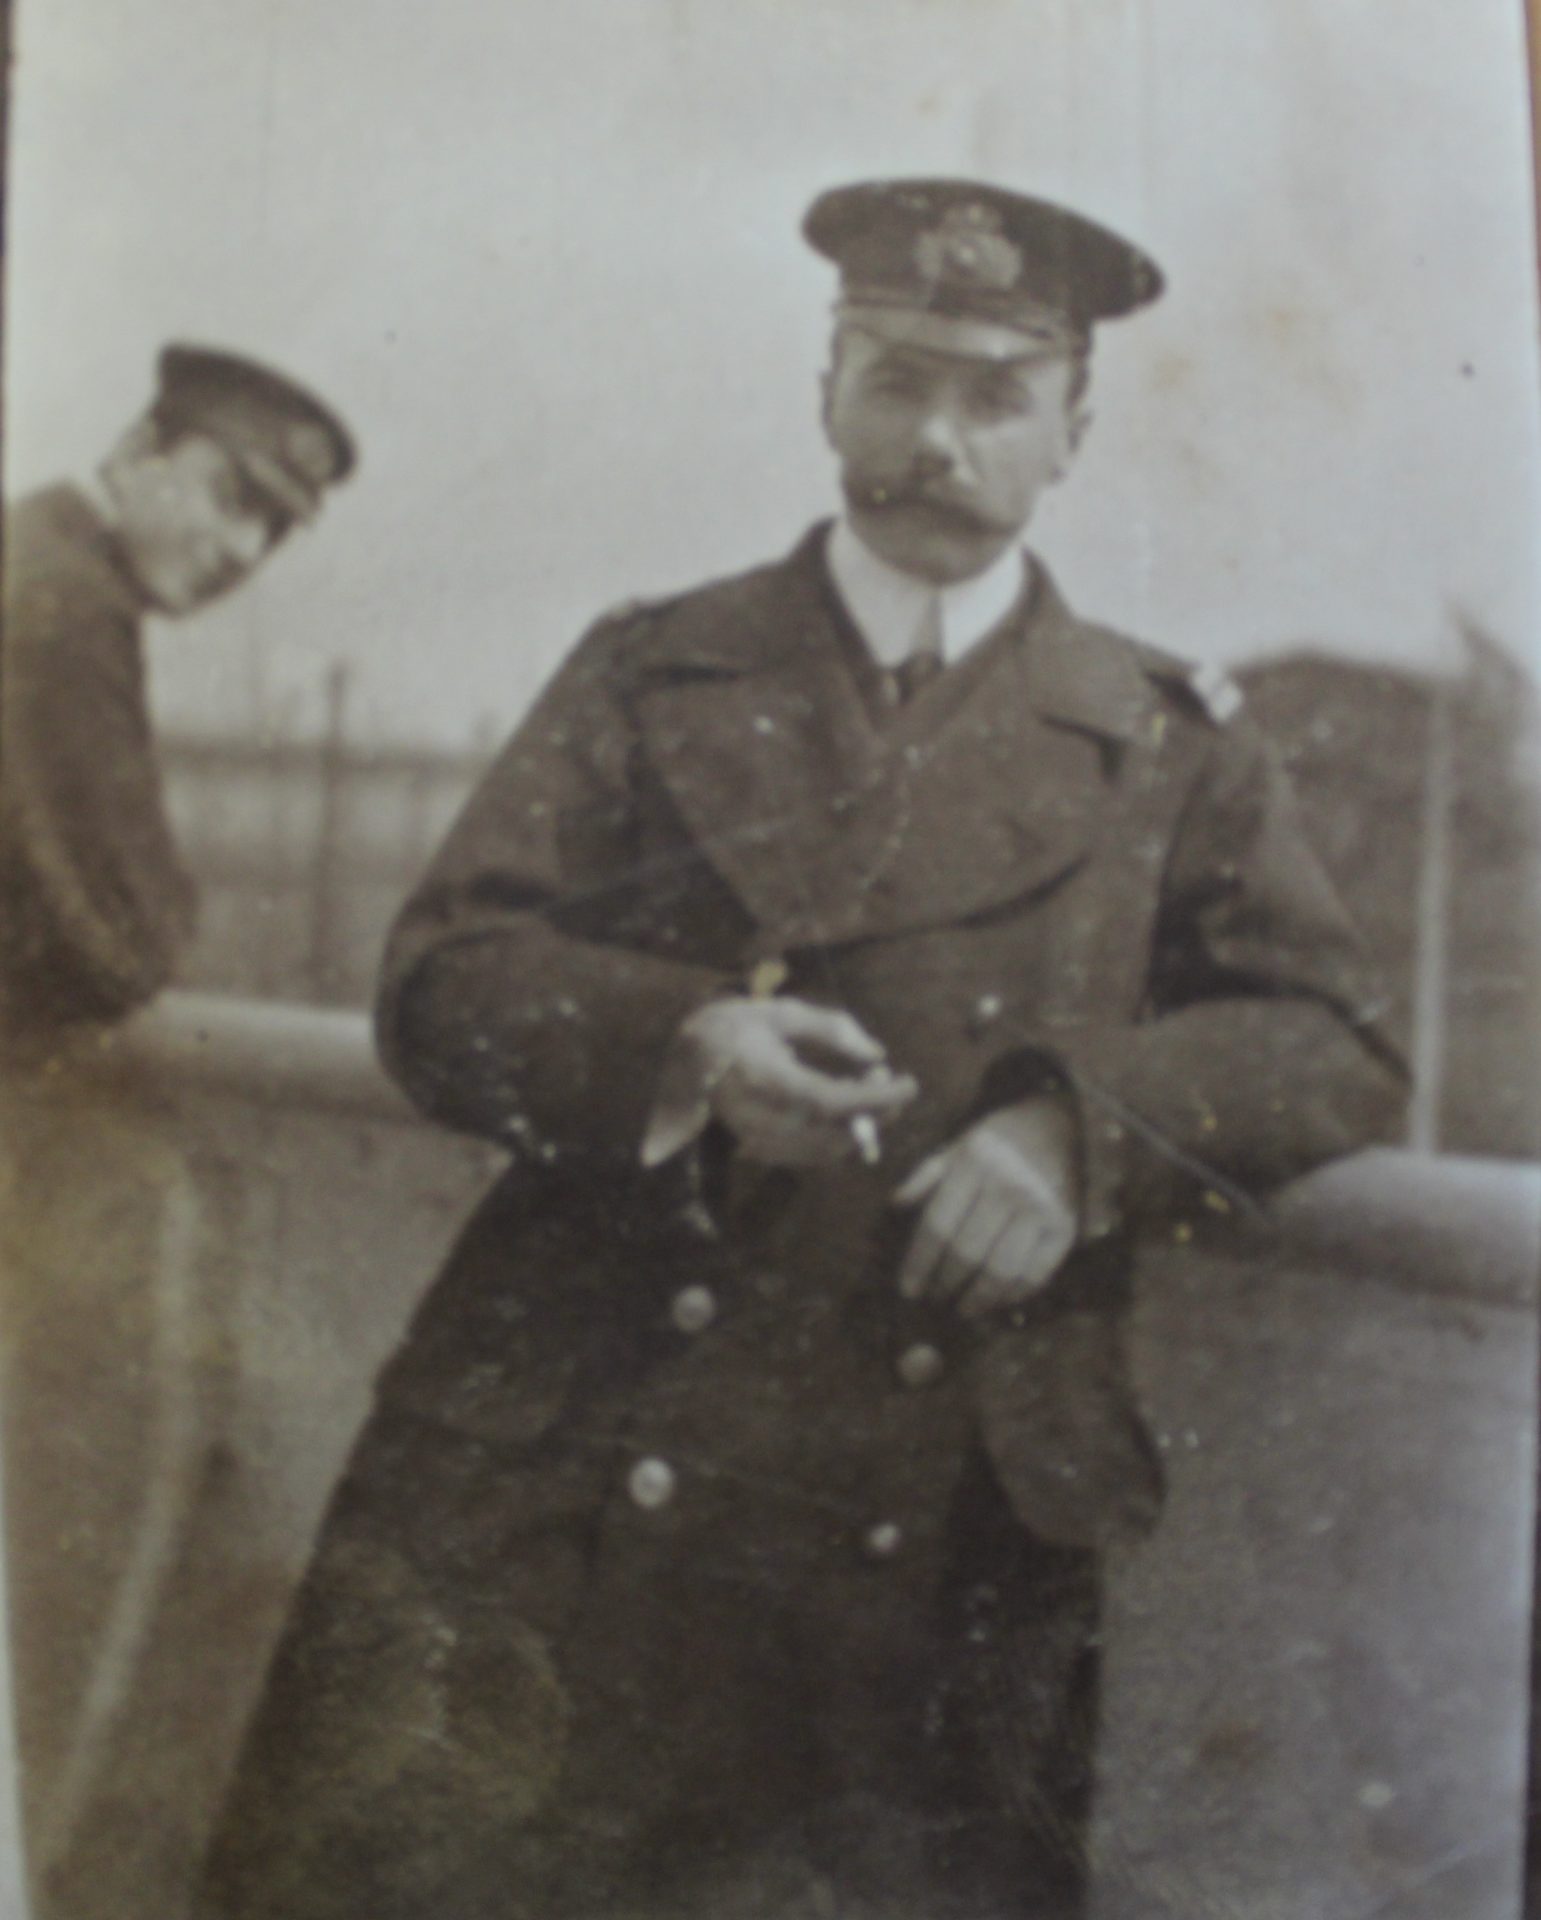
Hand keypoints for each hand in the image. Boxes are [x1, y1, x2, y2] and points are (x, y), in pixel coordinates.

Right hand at [684, 996, 916, 1166]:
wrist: (691, 1058)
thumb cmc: (740, 1026)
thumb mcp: (784, 1013)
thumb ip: (832, 1030)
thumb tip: (877, 1054)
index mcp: (766, 1078)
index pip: (830, 1100)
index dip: (874, 1098)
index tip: (910, 1083)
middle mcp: (761, 1117)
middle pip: (833, 1131)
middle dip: (873, 1111)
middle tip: (888, 1082)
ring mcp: (759, 1140)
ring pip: (826, 1149)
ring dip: (858, 1125)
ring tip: (864, 1089)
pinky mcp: (761, 1151)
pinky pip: (812, 1155)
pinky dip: (839, 1137)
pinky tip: (845, 1110)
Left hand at [893, 1099, 1078, 1317]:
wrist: (1058, 1125)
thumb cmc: (998, 1141)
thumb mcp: (956, 1147)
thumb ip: (925, 1176)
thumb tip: (894, 1206)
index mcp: (974, 1163)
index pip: (938, 1225)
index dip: (919, 1263)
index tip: (907, 1290)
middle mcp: (1009, 1185)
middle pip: (967, 1252)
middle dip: (945, 1284)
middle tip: (934, 1300)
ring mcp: (1041, 1208)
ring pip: (1002, 1270)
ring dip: (979, 1299)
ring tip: (963, 1309)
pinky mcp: (1067, 1226)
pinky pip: (1037, 1273)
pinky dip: (1015, 1295)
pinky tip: (998, 1302)